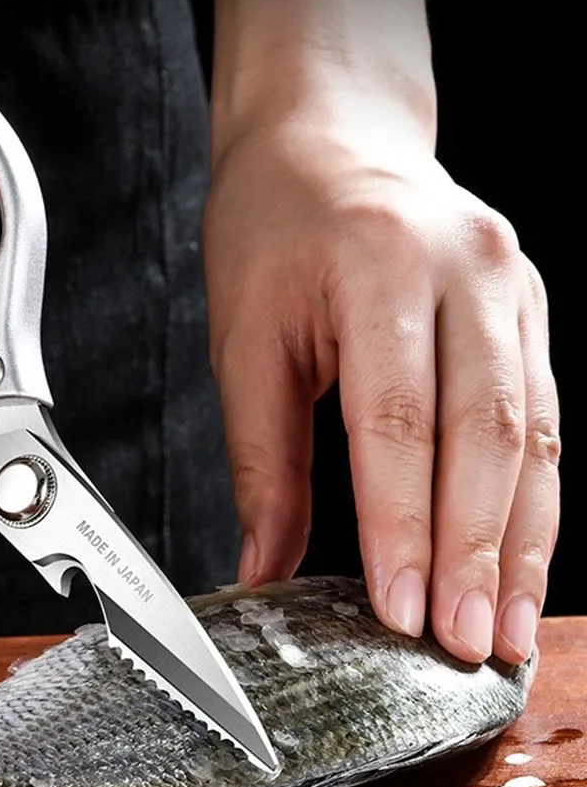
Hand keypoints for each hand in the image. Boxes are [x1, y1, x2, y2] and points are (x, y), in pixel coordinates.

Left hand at [204, 97, 558, 664]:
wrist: (328, 139)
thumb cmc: (273, 230)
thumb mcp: (244, 340)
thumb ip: (261, 460)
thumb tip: (264, 569)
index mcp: (381, 267)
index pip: (398, 423)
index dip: (403, 528)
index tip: (402, 612)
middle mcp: (467, 272)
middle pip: (485, 436)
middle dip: (479, 553)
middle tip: (469, 646)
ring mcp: (513, 287)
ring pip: (533, 434)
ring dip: (525, 542)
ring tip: (512, 628)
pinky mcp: (527, 310)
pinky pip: (543, 415)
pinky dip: (534, 496)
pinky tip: (525, 558)